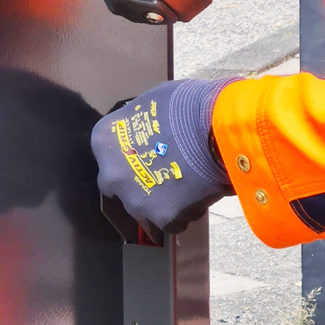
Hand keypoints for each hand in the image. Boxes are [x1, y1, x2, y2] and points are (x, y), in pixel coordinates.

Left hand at [91, 78, 229, 239]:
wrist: (219, 129)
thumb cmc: (186, 105)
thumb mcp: (152, 103)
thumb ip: (139, 124)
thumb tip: (147, 132)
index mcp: (104, 141)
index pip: (110, 156)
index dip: (130, 156)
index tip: (148, 153)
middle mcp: (112, 174)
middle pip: (123, 187)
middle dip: (140, 183)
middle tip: (165, 173)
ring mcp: (136, 200)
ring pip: (146, 208)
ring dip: (162, 201)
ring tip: (188, 185)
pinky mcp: (163, 217)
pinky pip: (172, 221)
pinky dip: (184, 213)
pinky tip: (198, 196)